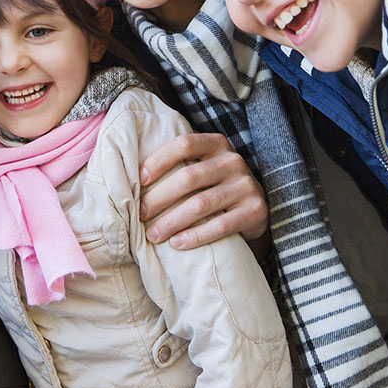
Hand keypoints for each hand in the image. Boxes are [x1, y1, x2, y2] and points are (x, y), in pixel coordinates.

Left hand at [138, 133, 269, 251]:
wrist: (254, 209)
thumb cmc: (214, 186)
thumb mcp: (202, 167)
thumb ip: (178, 165)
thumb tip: (132, 178)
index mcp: (216, 143)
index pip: (184, 144)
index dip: (158, 160)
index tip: (138, 180)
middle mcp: (233, 160)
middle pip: (188, 177)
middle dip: (159, 198)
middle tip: (139, 215)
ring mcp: (246, 185)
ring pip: (201, 204)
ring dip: (172, 221)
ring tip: (152, 234)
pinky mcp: (255, 210)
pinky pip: (220, 225)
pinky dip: (195, 236)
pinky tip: (176, 243)